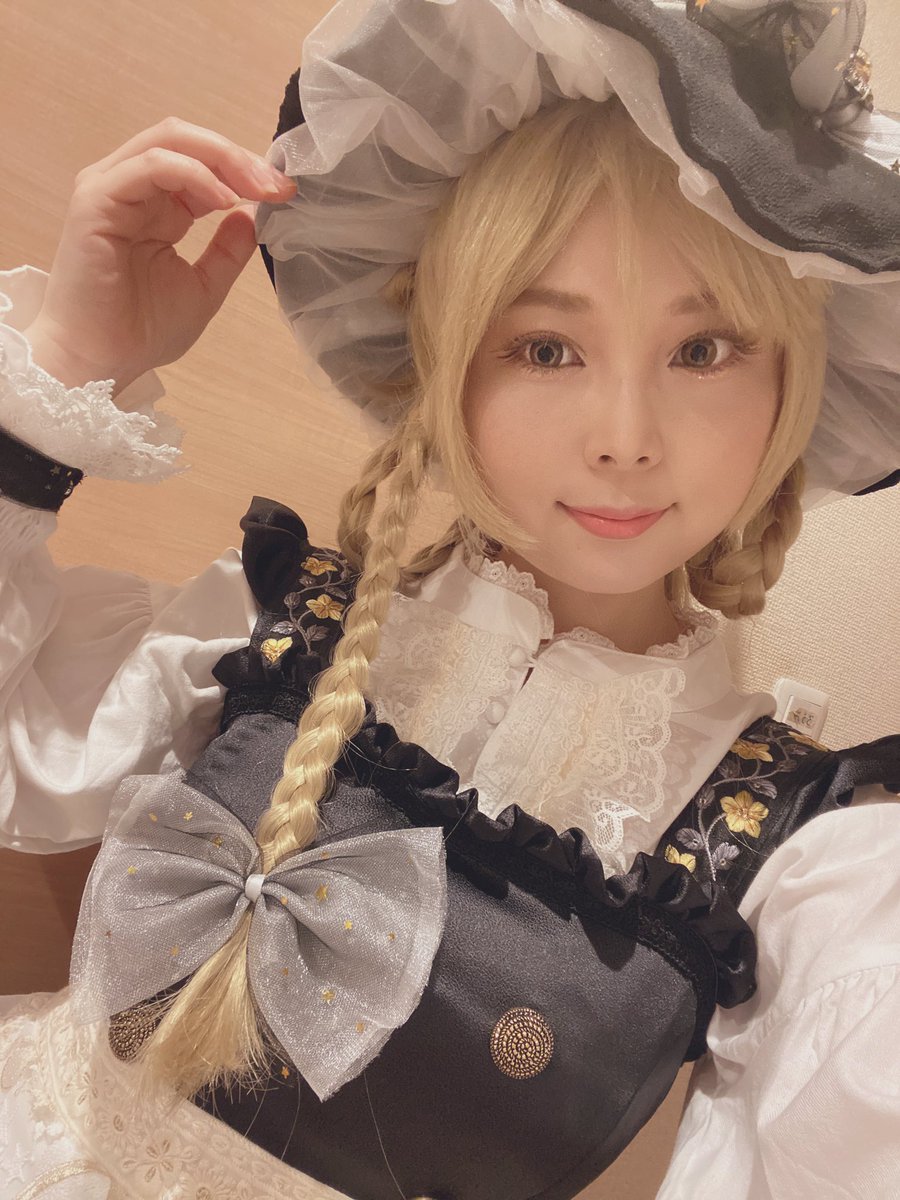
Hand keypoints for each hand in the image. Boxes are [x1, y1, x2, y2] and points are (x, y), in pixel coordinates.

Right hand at [23, 116, 294, 398]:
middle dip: (238, 156)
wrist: (100, 363)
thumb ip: (228, 250)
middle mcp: (131, 188)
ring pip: (168, 140)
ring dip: (221, 158)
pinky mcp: (96, 200)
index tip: (284, 192)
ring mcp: (110, 188)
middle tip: (277, 184)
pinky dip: (193, 175)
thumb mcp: (204, 286)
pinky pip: (150, 166)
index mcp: (156, 207)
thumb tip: (255, 213)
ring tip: (257, 188)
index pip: (201, 164)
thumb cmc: (141, 332)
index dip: (245, 171)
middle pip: (186, 140)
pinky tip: (224, 201)